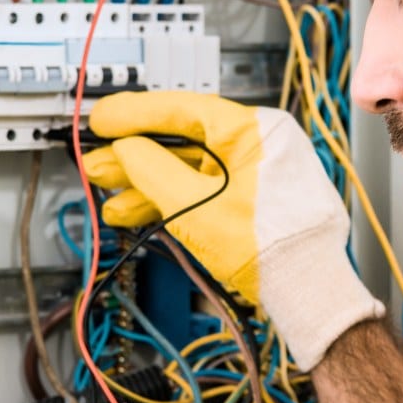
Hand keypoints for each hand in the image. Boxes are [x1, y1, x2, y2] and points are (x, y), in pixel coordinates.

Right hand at [86, 91, 383, 370]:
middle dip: (134, 159)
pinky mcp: (251, 204)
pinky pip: (204, 193)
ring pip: (189, 172)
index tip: (102, 120)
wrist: (306, 294)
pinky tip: (137, 212)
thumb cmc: (272, 249)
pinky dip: (171, 202)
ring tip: (109, 198)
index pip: (184, 109)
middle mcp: (258, 146)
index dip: (135, 115)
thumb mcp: (195, 205)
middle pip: (182, 143)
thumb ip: (152, 171)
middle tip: (96, 164)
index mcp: (256, 130)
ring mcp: (256, 176)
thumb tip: (125, 150)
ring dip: (146, 186)